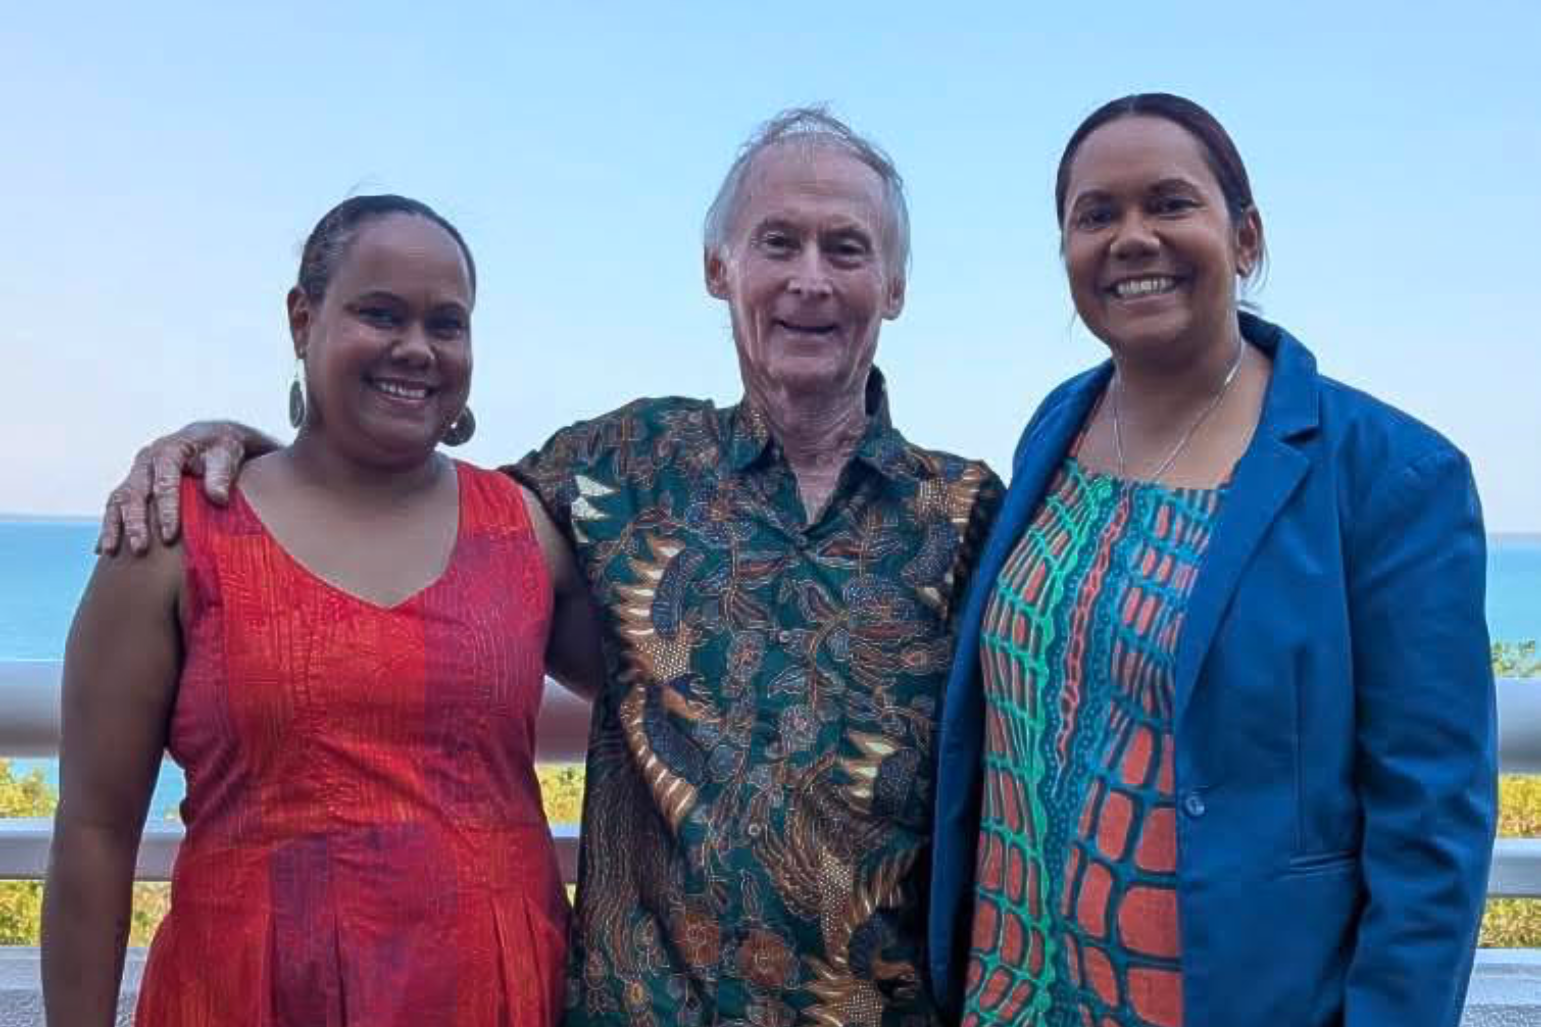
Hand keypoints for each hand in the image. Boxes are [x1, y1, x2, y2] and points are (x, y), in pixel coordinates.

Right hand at [97, 421, 272, 554]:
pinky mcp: (133, 485)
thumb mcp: (227, 453)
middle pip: (135, 492)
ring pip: (118, 499)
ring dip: (114, 525)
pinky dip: (110, 526)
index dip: (166, 509)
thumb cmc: (221, 448)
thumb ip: (222, 473)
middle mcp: (147, 460)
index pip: (164, 481)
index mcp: (169, 450)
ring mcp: (137, 473)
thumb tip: (218, 498)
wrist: (209, 440)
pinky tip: (103, 549)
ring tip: (112, 551)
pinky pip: (115, 506)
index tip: (170, 535)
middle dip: (136, 522)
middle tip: (141, 548)